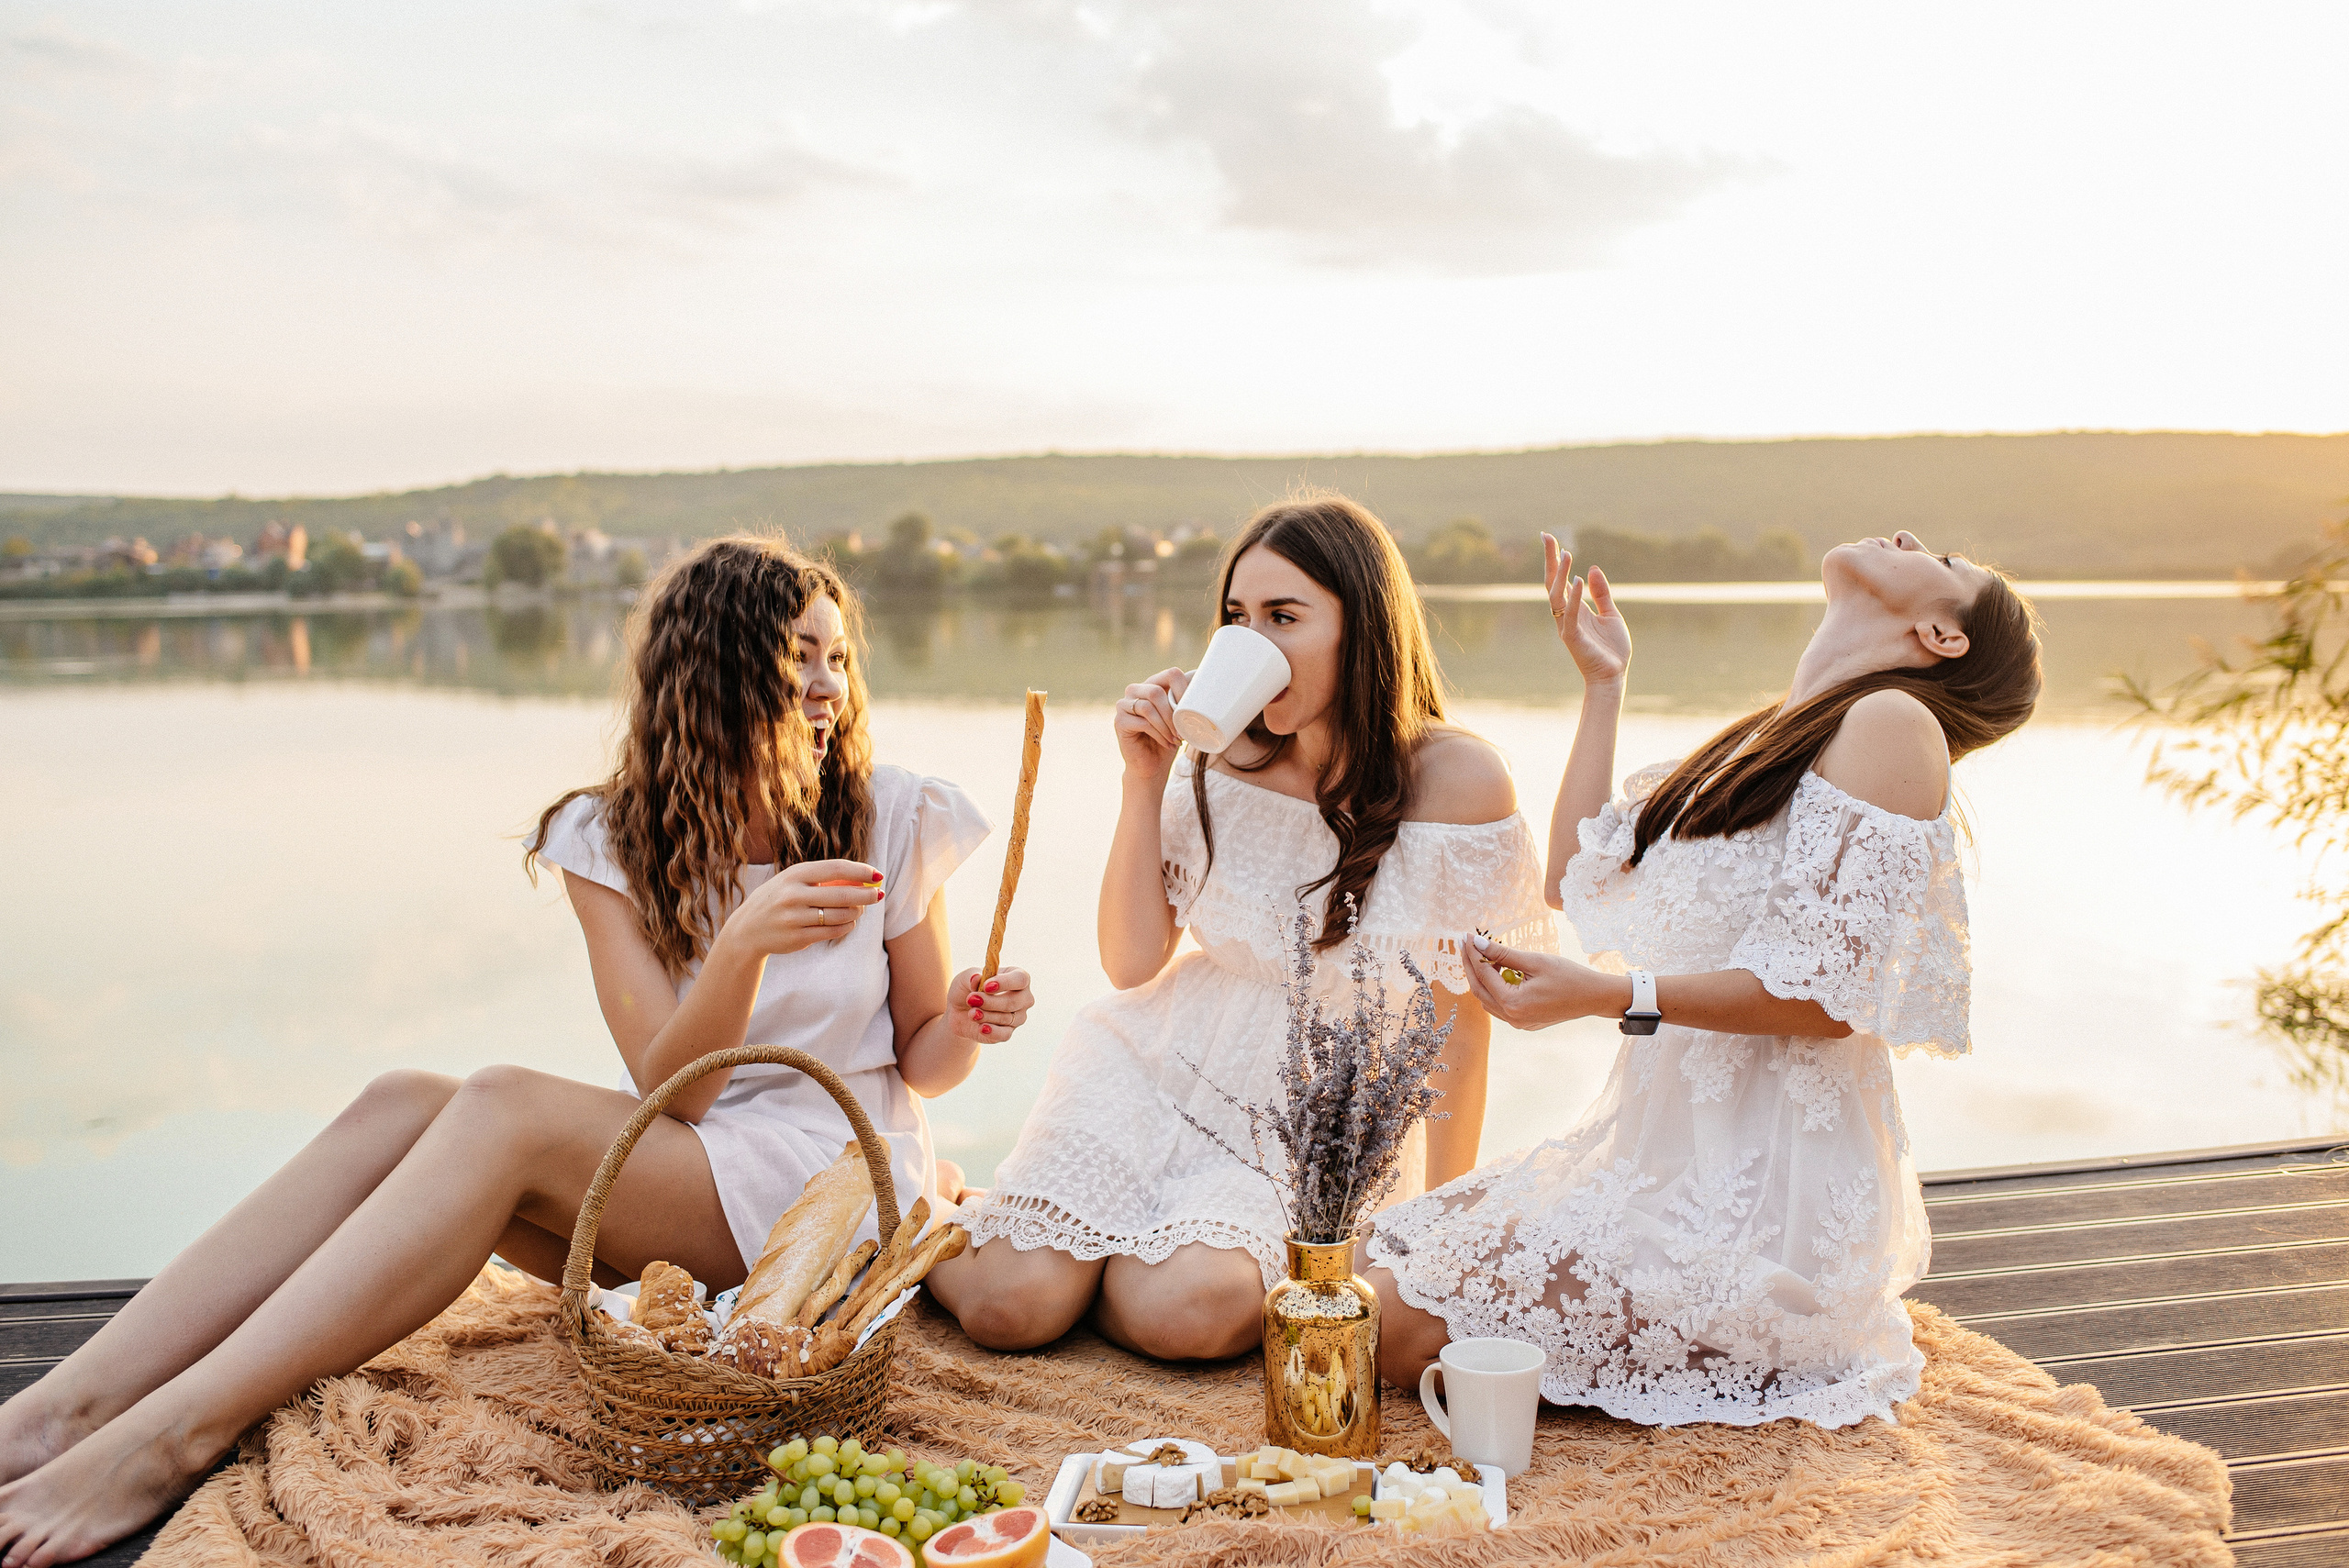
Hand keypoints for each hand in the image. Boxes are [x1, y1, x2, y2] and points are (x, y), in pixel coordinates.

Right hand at [719, 859, 885, 957]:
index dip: (860, 871)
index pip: (835, 869)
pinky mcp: (798, 938)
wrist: (747, 930)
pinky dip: (846, 926)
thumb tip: (862, 879)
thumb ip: (822, 879)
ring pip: (840, 916)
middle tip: (879, 894)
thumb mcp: (793, 882)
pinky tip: (848, 922)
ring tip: (858, 909)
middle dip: (866, 895)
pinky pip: (833, 932)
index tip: (877, 874)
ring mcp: (795, 918)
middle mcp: (793, 895)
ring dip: (856, 913)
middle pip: (842, 894)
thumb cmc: (778, 899)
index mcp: (794, 875)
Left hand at [948, 966, 1032, 1041]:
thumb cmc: (968, 988)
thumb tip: (976, 978)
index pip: (1020, 979)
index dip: (1005, 982)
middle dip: (991, 1002)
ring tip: (971, 1012)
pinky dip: (992, 1031)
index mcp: (1017, 978)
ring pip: (1006, 1018)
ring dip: (985, 1015)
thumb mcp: (965, 978)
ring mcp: (1017, 1017)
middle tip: (971, 1000)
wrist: (959, 1011)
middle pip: (1014, 1001)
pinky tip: (980, 1027)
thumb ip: (971, 977)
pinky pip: (1004, 1034)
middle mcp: (1022, 997)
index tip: (986, 986)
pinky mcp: (1008, 1032)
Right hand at [1114, 667, 1189, 778]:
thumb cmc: (1170, 739)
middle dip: (1173, 712)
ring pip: (1148, 707)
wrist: (1152, 766)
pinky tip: (1167, 743)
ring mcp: (1124, 704)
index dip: (1185, 689)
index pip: (1171, 674)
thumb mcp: (1182, 717)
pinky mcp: (1119, 721)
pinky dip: (1159, 734)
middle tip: (1183, 730)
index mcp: (1153, 683)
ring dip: (1166, 725)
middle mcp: (1136, 690)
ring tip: (1176, 739)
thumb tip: (1210, 687)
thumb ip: (1188, 700)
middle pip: (1156, 691)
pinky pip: (1143, 722)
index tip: (1194, 710)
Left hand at [1459, 931, 1626, 1029]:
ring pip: (1487, 1000)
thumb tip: (1477, 943)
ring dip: (1481, 978)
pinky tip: (1496, 972)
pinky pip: (1500, 1006)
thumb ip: (1503, 953)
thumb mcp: (1534, 961)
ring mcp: (1517, 1023)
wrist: (1594, 997)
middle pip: (1479, 990)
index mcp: (1513, 1003)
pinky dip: (1494, 989)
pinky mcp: (1524, 1022)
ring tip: (1478, 955)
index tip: (1466, 936)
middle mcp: (1512, 1017)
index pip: (1483, 974)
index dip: (1472, 953)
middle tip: (1465, 944)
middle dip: (1470, 966)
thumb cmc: (1569, 976)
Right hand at [1543, 534, 1630, 688]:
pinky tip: (1577, 580)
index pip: (1559, 579)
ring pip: (1556, 596)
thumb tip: (1592, 569)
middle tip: (1546, 536)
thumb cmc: (1611, 649)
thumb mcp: (1610, 614)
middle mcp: (1566, 615)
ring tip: (1566, 553)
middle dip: (1549, 560)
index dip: (1554, 559)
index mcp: (1574, 608)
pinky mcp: (1573, 637)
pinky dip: (1572, 597)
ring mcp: (1567, 626)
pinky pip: (1570, 615)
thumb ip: (1601, 593)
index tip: (1549, 538)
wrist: (1613, 675)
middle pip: (1551, 583)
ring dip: (1560, 575)